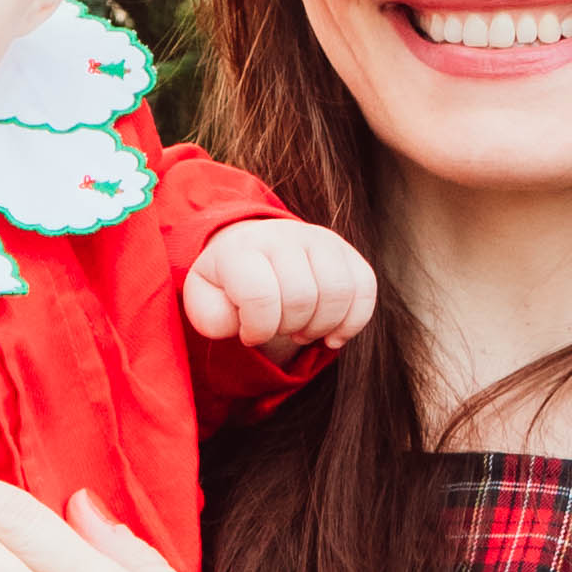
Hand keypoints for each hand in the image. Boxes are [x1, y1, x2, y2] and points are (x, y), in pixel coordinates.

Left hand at [184, 213, 378, 358]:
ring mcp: (320, 240)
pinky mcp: (348, 252)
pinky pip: (365, 290)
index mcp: (241, 248)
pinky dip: (351, 323)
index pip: (260, 297)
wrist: (253, 252)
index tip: (249, 334)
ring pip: (338, 293)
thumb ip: (212, 317)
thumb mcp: (205, 300)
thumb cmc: (228, 285)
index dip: (258, 329)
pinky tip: (330, 335)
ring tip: (300, 330)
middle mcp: (283, 235)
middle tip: (277, 329)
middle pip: (302, 298)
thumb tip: (245, 325)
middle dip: (289, 328)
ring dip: (320, 327)